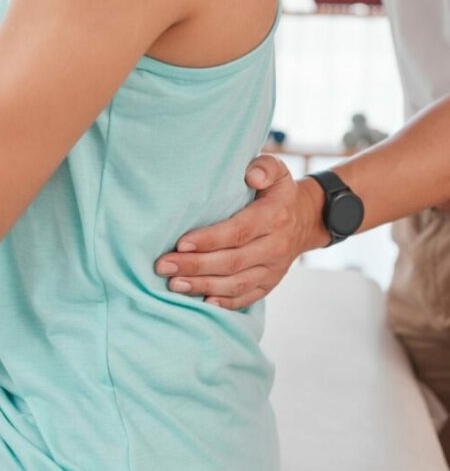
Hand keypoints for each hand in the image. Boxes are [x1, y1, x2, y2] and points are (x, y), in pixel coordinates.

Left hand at [153, 154, 329, 309]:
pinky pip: (246, 297)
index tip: (180, 243)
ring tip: (174, 284)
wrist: (306, 219)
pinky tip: (200, 302)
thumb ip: (264, 167)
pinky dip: (223, 303)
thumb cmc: (279, 192)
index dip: (209, 240)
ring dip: (203, 286)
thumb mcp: (277, 170)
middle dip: (195, 266)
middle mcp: (275, 247)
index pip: (238, 232)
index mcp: (274, 217)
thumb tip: (251, 176)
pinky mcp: (269, 284)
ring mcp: (273, 269)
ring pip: (236, 284)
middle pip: (232, 262)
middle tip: (164, 266)